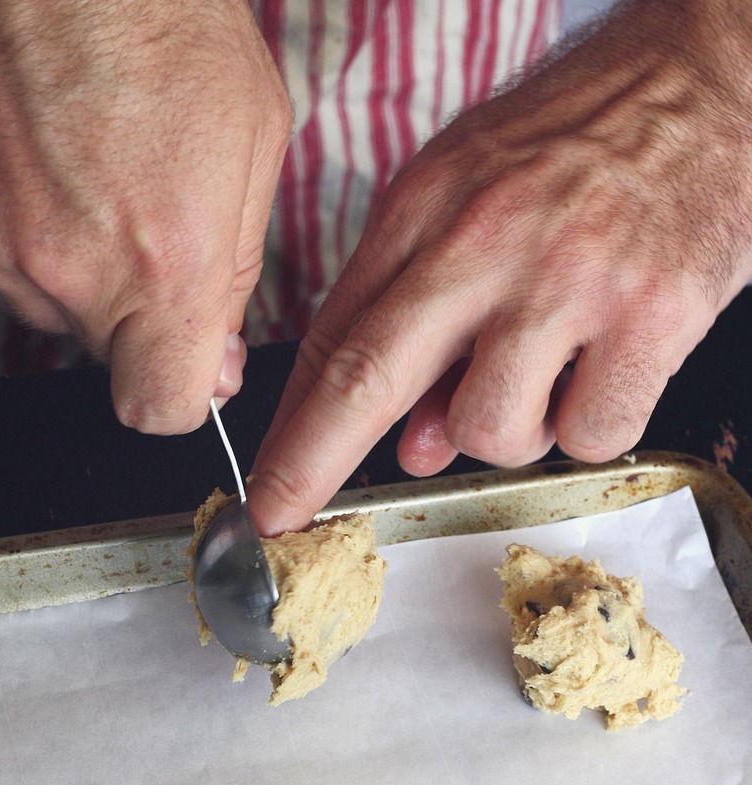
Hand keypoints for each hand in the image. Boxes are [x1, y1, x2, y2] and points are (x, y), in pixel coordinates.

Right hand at [0, 0, 291, 429]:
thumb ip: (234, 270)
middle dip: (127, 303)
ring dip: (62, 253)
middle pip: (100, 348)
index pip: (160, 410)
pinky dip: (1, 215)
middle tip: (136, 204)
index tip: (187, 365)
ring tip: (79, 155)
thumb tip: (216, 361)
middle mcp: (64, 270)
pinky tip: (23, 146)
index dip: (179, 393)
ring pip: (38, 297)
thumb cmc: (158, 13)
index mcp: (160, 268)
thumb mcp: (251, 140)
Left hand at [247, 0, 751, 533]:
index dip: (292, 426)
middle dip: (312, 463)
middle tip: (283, 515)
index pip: (337, 335)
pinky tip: (603, 371)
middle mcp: (488, 241)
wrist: (709, 79)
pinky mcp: (650, 316)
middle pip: (370, 378)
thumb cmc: (586, 138)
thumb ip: (430, 315)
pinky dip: (590, 429)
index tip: (268, 485)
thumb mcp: (476, 192)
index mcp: (430, 206)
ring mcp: (569, 280)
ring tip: (546, 374)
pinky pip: (588, 437)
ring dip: (509, 433)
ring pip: (489, 431)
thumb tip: (412, 442)